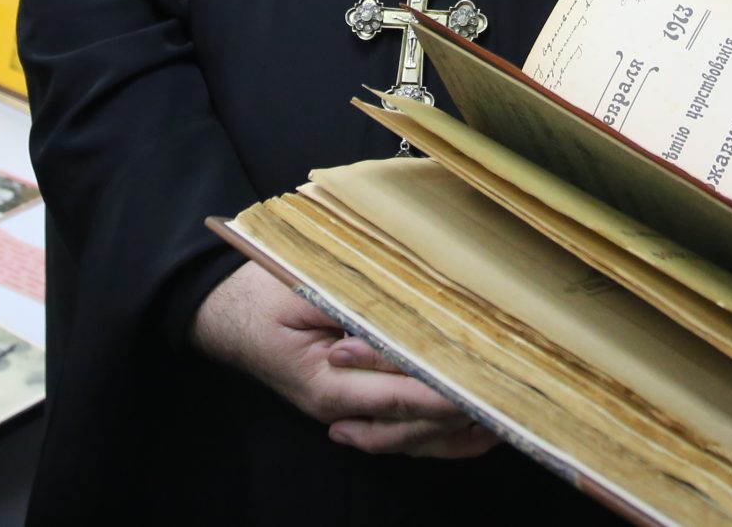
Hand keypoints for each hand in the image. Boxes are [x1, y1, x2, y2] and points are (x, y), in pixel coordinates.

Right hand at [191, 261, 497, 458]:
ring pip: (409, 438)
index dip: (447, 392)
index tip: (487, 385)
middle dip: (461, 414)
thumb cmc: (262, 293)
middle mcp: (339, 407)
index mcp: (327, 382)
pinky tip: (468, 432)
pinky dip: (434, 436)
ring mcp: (343, 411)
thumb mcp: (305, 295)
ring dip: (456, 433)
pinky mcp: (348, 406)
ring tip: (504, 424)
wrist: (220, 310)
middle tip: (511, 401)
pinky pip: (397, 432)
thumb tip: (409, 331)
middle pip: (413, 425)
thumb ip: (354, 319)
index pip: (401, 395)